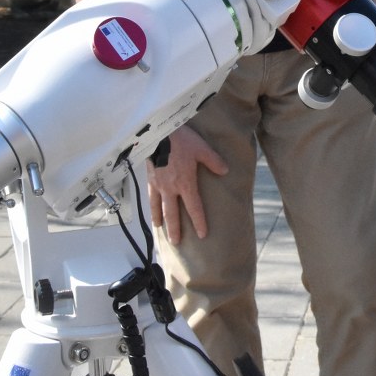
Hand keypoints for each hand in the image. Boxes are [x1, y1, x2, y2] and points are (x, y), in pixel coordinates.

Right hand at [147, 125, 228, 243]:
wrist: (158, 132)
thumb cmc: (181, 140)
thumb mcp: (202, 149)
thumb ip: (214, 161)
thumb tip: (224, 171)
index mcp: (185, 184)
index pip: (194, 208)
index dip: (199, 222)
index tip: (202, 235)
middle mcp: (171, 189)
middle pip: (173, 214)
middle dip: (175, 230)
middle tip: (177, 243)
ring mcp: (158, 185)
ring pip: (158, 208)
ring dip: (161, 221)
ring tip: (161, 231)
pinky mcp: (150, 179)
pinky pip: (150, 197)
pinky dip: (151, 207)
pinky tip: (152, 211)